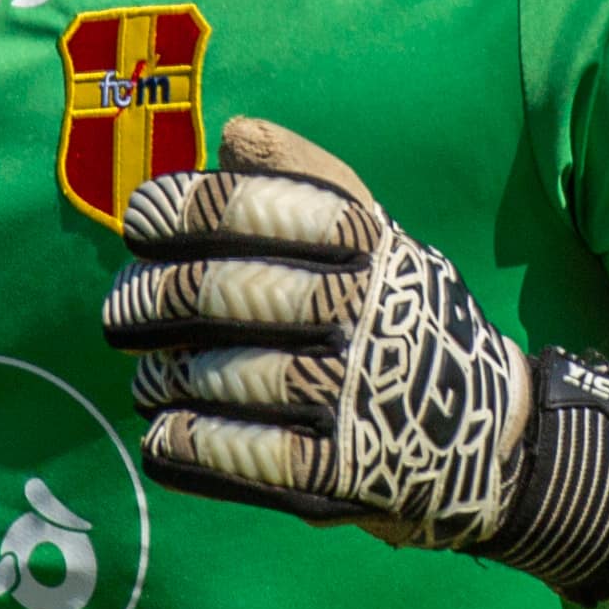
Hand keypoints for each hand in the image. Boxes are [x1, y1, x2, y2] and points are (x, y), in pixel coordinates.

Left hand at [102, 119, 608, 604]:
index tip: (138, 221)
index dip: (178, 209)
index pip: (247, 208)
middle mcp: (364, 311)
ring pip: (219, 377)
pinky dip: (185, 445)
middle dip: (147, 301)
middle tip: (116, 317)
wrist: (493, 437)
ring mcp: (355, 396)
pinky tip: (162, 435)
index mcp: (367, 244)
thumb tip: (234, 133)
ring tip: (147, 380)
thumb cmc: (403, 318)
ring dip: (161, 379)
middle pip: (221, 293)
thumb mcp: (377, 237)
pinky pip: (239, 456)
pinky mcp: (345, 475)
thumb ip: (305, 181)